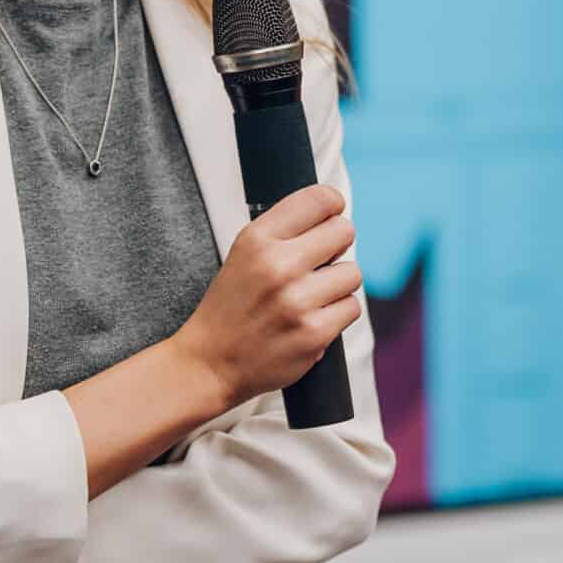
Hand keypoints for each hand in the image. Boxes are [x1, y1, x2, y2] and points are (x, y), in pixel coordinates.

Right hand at [172, 183, 360, 407]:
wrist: (210, 362)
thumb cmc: (232, 306)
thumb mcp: (243, 254)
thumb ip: (285, 231)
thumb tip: (334, 213)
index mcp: (257, 239)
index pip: (318, 199)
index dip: (332, 206)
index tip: (330, 216)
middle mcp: (278, 265)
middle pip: (344, 231)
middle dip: (337, 246)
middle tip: (320, 263)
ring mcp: (297, 300)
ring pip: (352, 272)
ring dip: (338, 284)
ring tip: (312, 296)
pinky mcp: (314, 333)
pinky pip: (351, 307)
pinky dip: (338, 313)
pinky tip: (313, 318)